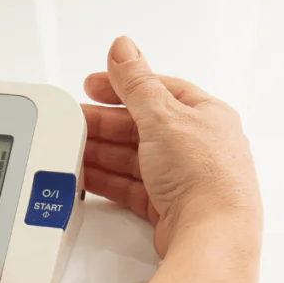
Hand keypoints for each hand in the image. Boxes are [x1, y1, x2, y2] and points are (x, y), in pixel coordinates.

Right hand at [82, 36, 261, 256]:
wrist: (211, 234)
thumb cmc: (204, 176)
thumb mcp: (163, 116)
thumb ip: (136, 83)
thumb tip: (123, 48)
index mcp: (204, 114)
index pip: (157, 90)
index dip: (123, 85)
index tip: (93, 85)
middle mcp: (195, 145)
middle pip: (139, 126)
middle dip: (103, 123)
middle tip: (72, 120)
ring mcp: (180, 177)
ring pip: (132, 158)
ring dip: (101, 152)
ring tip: (72, 148)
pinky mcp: (166, 206)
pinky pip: (129, 186)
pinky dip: (106, 180)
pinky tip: (87, 177)